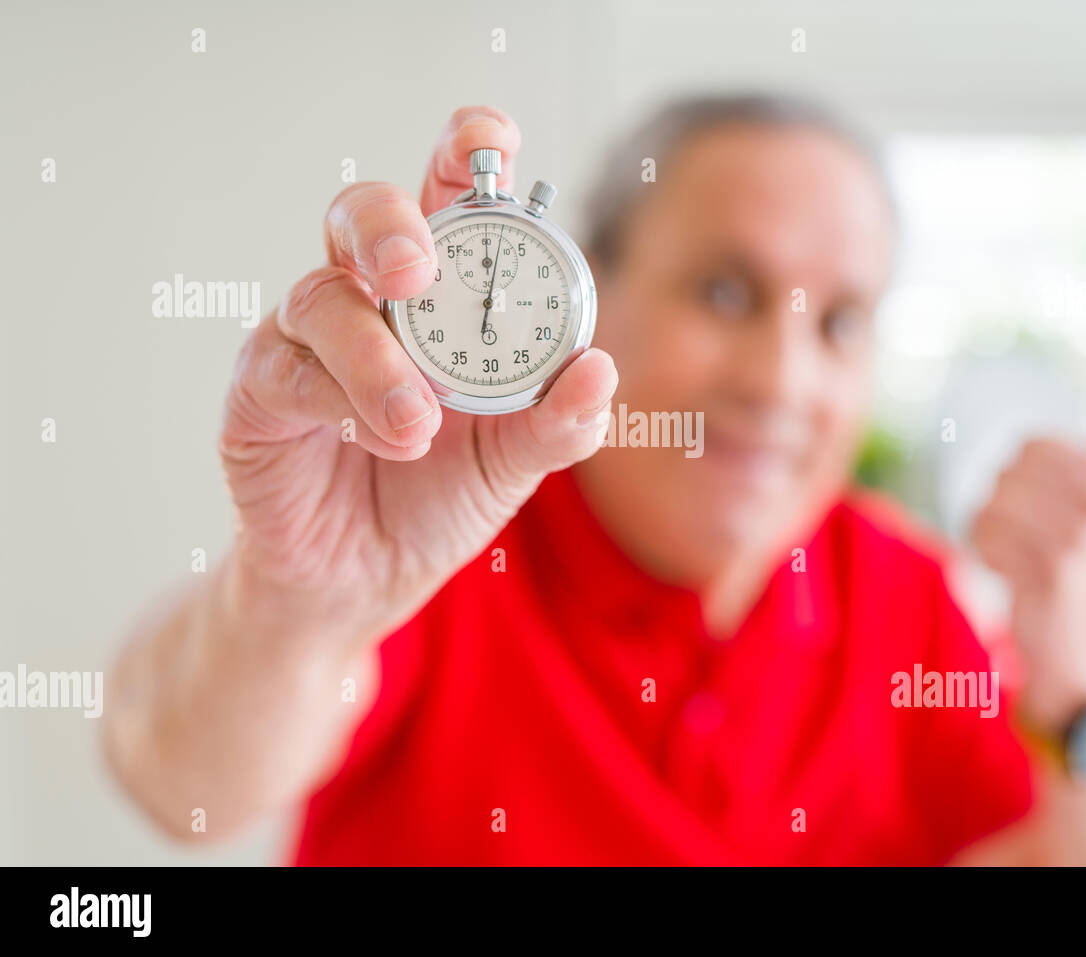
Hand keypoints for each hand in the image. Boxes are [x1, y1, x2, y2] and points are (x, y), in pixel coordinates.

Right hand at [219, 106, 616, 641]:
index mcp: (441, 293)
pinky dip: (335, 400)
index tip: (487, 142)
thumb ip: (560, 419)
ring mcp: (307, 340)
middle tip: (416, 271)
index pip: (446, 196)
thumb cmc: (440, 497)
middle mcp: (370, 298)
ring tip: (416, 425)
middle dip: (389, 224)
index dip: (463, 151)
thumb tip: (601, 368)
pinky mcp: (261, 393)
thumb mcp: (517, 460)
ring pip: (322, 296)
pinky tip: (379, 438)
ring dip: (375, 359)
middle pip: (361, 212)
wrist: (370, 579)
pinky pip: (284, 370)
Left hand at [970, 394, 1085, 729]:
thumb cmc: (1083, 564)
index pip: (1031, 443)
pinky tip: (1009, 572)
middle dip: (998, 502)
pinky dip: (984, 552)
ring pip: (991, 503)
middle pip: (1003, 472)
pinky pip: (985, 536)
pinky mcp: (1054, 569)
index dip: (1013, 470)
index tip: (1039, 499)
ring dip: (989, 530)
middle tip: (1024, 535)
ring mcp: (1080, 537)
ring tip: (1015, 553)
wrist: (1075, 645)